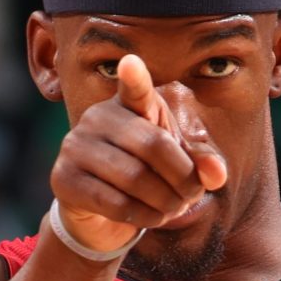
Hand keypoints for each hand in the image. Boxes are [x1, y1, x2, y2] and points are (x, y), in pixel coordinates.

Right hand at [49, 54, 228, 256]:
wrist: (96, 212)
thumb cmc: (142, 175)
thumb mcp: (175, 164)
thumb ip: (200, 164)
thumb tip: (217, 175)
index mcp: (127, 104)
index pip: (134, 89)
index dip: (134, 77)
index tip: (131, 63)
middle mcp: (97, 118)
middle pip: (154, 146)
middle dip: (183, 178)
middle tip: (192, 196)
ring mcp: (75, 146)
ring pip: (134, 178)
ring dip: (166, 202)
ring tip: (174, 209)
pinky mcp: (63, 179)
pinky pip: (115, 203)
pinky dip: (144, 216)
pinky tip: (152, 217)